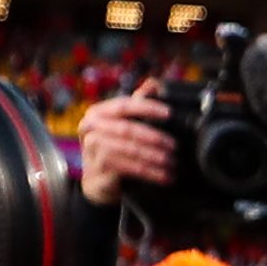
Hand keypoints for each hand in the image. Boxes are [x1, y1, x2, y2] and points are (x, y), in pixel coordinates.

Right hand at [77, 80, 173, 205]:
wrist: (97, 181)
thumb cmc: (113, 149)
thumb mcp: (122, 126)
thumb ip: (136, 106)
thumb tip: (153, 84)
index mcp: (98, 113)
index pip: (124, 105)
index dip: (147, 108)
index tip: (169, 113)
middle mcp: (91, 127)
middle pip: (128, 129)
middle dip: (155, 138)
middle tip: (175, 146)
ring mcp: (93, 147)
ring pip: (130, 150)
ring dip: (156, 157)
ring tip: (173, 163)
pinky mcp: (100, 167)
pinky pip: (131, 167)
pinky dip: (151, 172)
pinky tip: (165, 176)